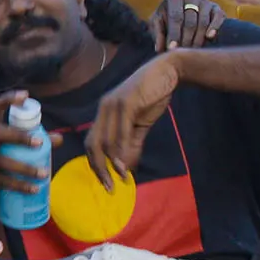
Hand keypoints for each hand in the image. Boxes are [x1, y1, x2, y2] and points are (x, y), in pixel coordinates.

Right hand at [0, 89, 48, 227]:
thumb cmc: (0, 170)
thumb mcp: (15, 154)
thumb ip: (35, 144)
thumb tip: (59, 138)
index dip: (7, 100)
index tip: (25, 96)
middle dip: (18, 136)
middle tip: (40, 143)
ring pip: (0, 161)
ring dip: (24, 167)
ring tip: (44, 174)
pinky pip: (0, 181)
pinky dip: (19, 185)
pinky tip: (34, 189)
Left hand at [84, 54, 180, 187]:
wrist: (168, 72)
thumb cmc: (152, 96)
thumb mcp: (140, 125)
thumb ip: (132, 145)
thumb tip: (126, 169)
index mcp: (103, 114)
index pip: (91, 143)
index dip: (96, 165)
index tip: (105, 183)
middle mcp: (103, 109)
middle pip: (92, 144)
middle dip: (99, 168)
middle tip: (109, 187)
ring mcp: (113, 105)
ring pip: (106, 139)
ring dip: (111, 162)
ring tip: (119, 178)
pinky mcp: (127, 102)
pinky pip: (120, 130)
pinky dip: (121, 149)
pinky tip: (125, 163)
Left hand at [149, 0, 223, 50]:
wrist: (180, 12)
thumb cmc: (166, 19)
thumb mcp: (157, 24)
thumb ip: (158, 34)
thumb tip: (159, 48)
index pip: (176, 17)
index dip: (174, 34)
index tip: (171, 49)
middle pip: (190, 21)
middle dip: (186, 40)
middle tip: (182, 53)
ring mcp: (204, 0)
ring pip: (203, 22)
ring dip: (198, 39)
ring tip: (192, 50)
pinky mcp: (216, 7)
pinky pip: (218, 17)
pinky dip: (215, 27)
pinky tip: (210, 37)